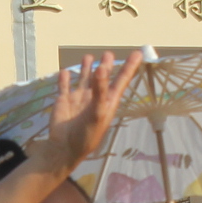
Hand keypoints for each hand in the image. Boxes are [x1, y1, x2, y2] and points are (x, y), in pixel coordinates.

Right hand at [35, 52, 141, 172]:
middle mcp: (94, 98)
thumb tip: (102, 68)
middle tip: (108, 54)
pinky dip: (64, 79)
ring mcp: (78, 99)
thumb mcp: (98, 112)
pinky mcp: (64, 101)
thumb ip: (100, 90)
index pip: (121, 81)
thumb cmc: (87, 134)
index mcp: (107, 101)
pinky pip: (64, 86)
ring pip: (84, 79)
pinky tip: (66, 71)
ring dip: (86, 68)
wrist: (64, 148)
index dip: (129, 68)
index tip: (137, 54)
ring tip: (88, 56)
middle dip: (106, 66)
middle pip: (102, 78)